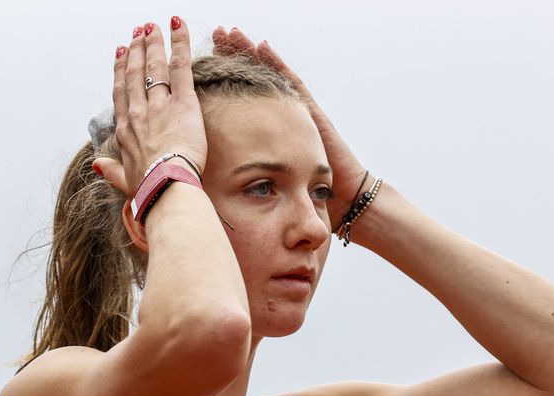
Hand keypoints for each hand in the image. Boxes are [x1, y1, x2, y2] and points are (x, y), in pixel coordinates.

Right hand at [96, 18, 206, 197]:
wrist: (165, 187)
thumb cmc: (148, 189)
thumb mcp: (125, 181)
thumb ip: (111, 170)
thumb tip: (97, 165)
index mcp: (125, 130)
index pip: (121, 93)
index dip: (120, 72)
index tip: (120, 56)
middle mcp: (138, 113)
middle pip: (135, 75)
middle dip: (136, 51)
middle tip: (138, 33)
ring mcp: (158, 106)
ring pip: (154, 67)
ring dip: (153, 44)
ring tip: (152, 27)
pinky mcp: (182, 104)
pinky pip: (180, 68)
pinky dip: (179, 45)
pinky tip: (177, 27)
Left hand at [212, 27, 371, 229]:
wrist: (348, 204)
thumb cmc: (311, 202)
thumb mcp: (271, 190)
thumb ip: (249, 184)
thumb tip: (215, 190)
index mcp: (270, 136)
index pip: (244, 101)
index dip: (226, 81)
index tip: (204, 63)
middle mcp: (283, 120)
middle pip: (254, 80)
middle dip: (235, 57)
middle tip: (217, 35)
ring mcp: (299, 114)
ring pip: (270, 76)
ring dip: (250, 53)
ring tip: (232, 33)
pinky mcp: (311, 114)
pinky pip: (291, 84)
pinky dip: (276, 64)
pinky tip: (262, 46)